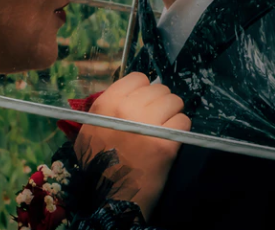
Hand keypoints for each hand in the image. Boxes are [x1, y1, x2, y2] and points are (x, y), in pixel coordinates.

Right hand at [75, 72, 190, 220]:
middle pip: (159, 89)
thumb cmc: (98, 163)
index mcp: (107, 103)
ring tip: (165, 127)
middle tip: (157, 117)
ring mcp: (147, 124)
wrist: (110, 197)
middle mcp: (127, 109)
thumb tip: (127, 97)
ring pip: (174, 101)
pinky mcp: (165, 143)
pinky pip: (183, 122)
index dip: (144, 89)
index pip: (138, 78)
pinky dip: (180, 129)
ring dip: (173, 113)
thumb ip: (106, 109)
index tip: (144, 102)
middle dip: (161, 102)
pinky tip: (172, 139)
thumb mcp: (90, 130)